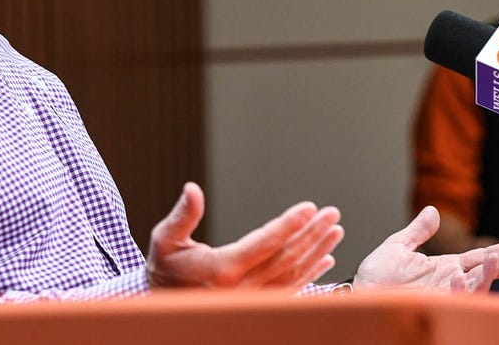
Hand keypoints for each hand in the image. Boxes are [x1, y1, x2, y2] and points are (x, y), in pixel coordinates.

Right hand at [147, 182, 343, 289]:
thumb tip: (192, 189)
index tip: (310, 208)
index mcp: (222, 270)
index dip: (289, 224)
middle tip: (332, 214)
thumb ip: (183, 216)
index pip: (265, 244)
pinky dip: (310, 275)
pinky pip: (289, 291)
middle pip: (285, 258)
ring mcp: (252, 302)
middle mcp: (242, 290)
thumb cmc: (165, 271)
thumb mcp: (166, 240)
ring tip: (334, 231)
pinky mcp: (257, 307)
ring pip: (292, 275)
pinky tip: (324, 260)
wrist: (163, 310)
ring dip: (316, 252)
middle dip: (312, 234)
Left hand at [354, 206, 498, 292]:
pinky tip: (460, 277)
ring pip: (475, 288)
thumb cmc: (376, 276)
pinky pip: (453, 301)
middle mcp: (450, 282)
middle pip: (486, 272)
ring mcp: (445, 296)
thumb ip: (418, 231)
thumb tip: (433, 211)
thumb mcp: (398, 246)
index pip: (479, 258)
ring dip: (488, 274)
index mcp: (445, 267)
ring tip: (496, 259)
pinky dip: (459, 291)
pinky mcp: (435, 307)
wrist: (359, 295)